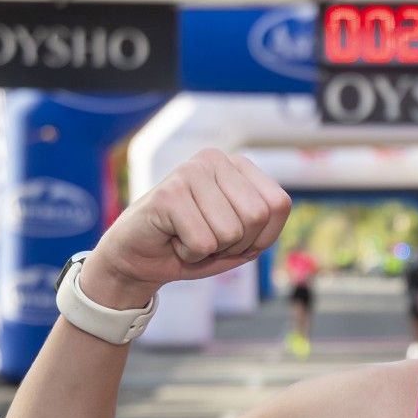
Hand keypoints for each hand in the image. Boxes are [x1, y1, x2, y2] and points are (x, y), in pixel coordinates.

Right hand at [83, 149, 290, 307]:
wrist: (139, 258)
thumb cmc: (192, 246)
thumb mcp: (241, 240)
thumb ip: (264, 227)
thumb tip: (272, 209)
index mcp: (237, 165)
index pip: (279, 204)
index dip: (263, 236)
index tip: (235, 239)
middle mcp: (215, 159)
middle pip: (257, 216)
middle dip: (237, 244)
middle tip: (209, 240)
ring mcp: (189, 172)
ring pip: (230, 232)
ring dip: (212, 250)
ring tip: (189, 237)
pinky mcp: (168, 194)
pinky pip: (202, 242)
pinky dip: (190, 254)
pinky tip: (173, 240)